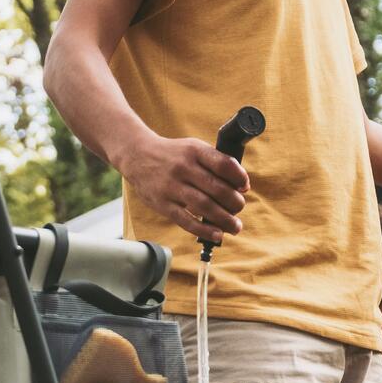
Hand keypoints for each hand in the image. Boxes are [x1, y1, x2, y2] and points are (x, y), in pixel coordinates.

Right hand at [115, 130, 250, 243]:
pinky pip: (186, 221)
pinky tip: (217, 234)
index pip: (224, 165)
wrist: (137, 155)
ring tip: (235, 227)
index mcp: (194, 151)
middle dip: (234, 202)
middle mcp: (183, 167)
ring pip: (204, 206)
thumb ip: (215, 162)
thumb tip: (241, 185)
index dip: (239, 178)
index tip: (244, 187)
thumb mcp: (193, 148)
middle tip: (239, 208)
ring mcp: (172, 186)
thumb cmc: (173, 154)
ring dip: (224, 219)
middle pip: (217, 188)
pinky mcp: (163, 204)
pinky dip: (204, 230)